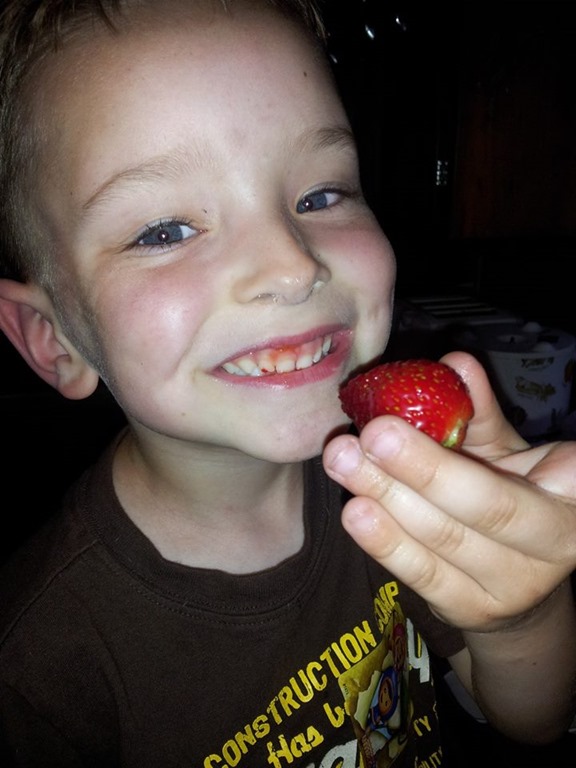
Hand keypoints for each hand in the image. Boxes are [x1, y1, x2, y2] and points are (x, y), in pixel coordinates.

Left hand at [323, 351, 575, 631]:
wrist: (523, 577)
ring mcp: (513, 588)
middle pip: (482, 509)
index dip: (453, 455)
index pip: (514, 476)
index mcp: (570, 501)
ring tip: (343, 462)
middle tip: (364, 436)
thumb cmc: (515, 497)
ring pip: (444, 542)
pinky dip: (386, 543)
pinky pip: (424, 575)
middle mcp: (554, 549)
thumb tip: (454, 362)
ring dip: (387, 498)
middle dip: (417, 470)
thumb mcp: (508, 453)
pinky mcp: (472, 611)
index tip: (394, 421)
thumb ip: (482, 413)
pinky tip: (355, 511)